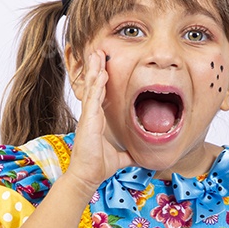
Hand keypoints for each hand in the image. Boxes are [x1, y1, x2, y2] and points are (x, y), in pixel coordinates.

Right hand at [66, 49, 133, 194]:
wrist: (87, 176)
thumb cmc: (98, 166)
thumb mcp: (119, 157)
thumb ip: (129, 154)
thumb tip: (141, 156)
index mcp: (97, 120)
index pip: (100, 95)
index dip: (101, 80)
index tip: (104, 66)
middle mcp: (91, 115)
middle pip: (94, 86)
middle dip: (96, 68)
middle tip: (99, 51)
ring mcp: (89, 117)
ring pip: (92, 88)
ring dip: (95, 70)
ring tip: (97, 54)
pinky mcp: (88, 120)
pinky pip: (93, 98)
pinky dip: (97, 85)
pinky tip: (101, 73)